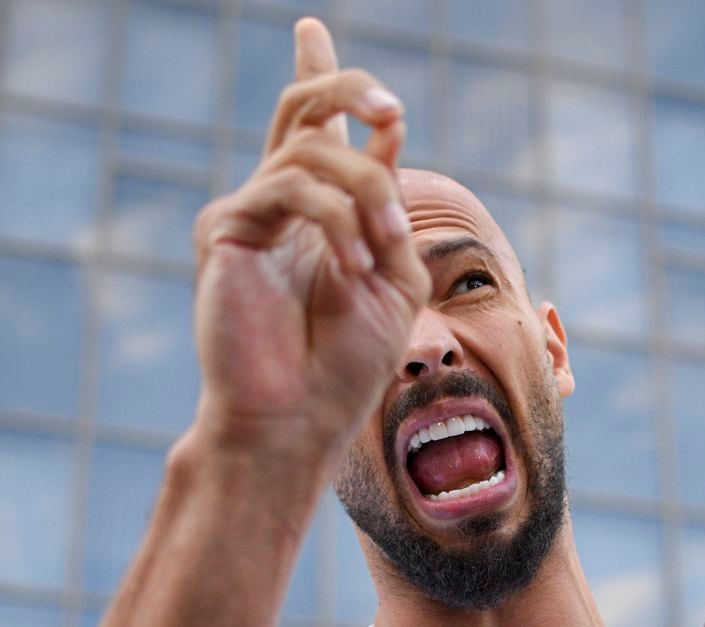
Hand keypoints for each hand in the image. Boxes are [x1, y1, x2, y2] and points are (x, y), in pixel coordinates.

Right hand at [191, 19, 429, 462]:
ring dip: (367, 190)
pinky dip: (336, 220)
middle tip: (391, 108)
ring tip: (383, 248)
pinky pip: (292, 187)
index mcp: (318, 218)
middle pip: (303, 109)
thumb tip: (388, 133)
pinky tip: (351, 267)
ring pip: (311, 145)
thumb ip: (392, 209)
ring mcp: (248, 214)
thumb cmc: (345, 367)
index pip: (315, 132)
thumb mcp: (394, 280)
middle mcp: (279, 207)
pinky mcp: (224, 229)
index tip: (313, 30)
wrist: (296, 421)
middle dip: (348, 88)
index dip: (321, 78)